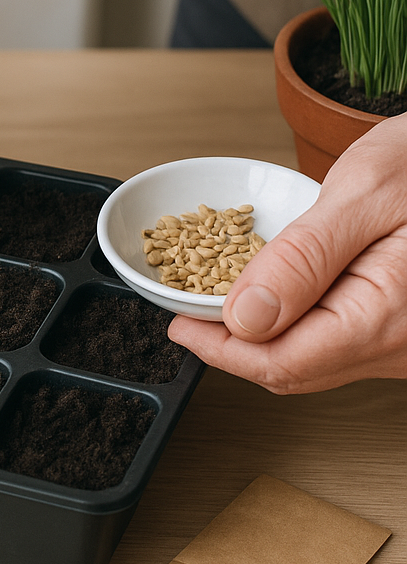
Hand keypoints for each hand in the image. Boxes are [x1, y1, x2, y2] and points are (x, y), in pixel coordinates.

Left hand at [169, 113, 406, 392]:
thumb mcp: (365, 193)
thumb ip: (303, 259)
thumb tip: (243, 317)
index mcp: (389, 316)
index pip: (282, 362)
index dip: (218, 348)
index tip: (178, 322)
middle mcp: (400, 345)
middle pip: (293, 370)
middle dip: (231, 346)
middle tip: (187, 313)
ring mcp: (402, 344)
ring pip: (312, 362)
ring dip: (258, 339)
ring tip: (215, 303)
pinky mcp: (400, 330)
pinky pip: (334, 344)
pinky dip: (291, 327)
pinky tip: (267, 298)